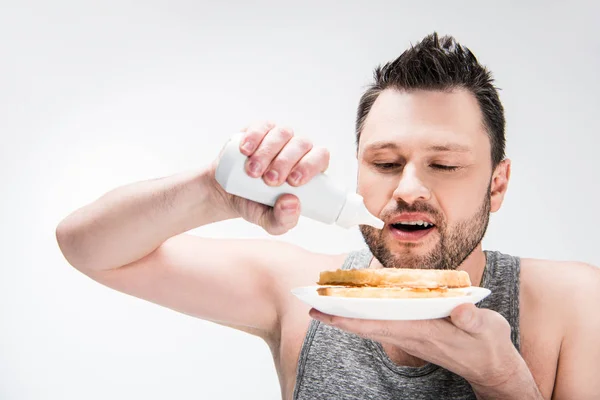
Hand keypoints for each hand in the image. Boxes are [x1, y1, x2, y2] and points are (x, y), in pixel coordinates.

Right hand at [212, 121, 329, 234]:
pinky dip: (254, 137)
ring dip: (268, 152)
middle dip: (285, 162)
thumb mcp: (269, 222)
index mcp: (308, 168)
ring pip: (282, 134)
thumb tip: (293, 203)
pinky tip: (246, 150)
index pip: (320, 157)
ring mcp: (278, 137)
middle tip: (269, 180)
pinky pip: (261, 126)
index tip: (293, 182)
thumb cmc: (256, 205)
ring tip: (253, 172)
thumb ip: (283, 220)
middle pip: (301, 145)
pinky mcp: (258, 130)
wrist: (227, 193)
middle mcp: (296, 149)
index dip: (310, 166)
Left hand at [310, 303, 531, 393]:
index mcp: (423, 331)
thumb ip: (472, 320)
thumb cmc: (488, 346)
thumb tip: (459, 309)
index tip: (326, 311)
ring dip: (348, 315)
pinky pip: (383, 324)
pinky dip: (365, 315)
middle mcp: (411, 334)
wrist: (492, 367)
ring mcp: (411, 335)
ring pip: (372, 325)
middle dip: (339, 316)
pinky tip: (357, 307)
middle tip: (312, 304)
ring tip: (325, 304)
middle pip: (366, 325)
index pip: (378, 324)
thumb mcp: (487, 330)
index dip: (351, 317)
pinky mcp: (415, 333)